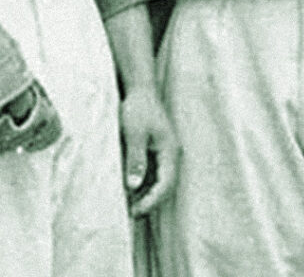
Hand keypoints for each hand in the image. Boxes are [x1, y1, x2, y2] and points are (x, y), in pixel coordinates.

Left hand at [120, 85, 178, 215]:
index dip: (151, 201)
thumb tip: (134, 187)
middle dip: (150, 202)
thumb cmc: (137, 108)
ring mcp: (166, 153)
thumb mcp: (133, 134)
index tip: (135, 211)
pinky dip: (146, 183)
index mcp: (170, 152)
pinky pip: (155, 173)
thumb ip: (136, 159)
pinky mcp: (158, 150)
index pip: (165, 184)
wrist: (140, 89)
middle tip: (132, 214)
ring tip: (131, 206)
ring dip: (148, 194)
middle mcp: (172, 155)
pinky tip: (132, 189)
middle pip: (165, 186)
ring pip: (161, 181)